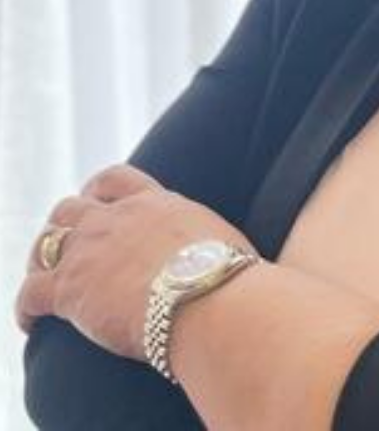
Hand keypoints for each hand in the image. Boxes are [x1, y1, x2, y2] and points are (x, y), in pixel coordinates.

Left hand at [16, 164, 252, 360]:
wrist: (210, 300)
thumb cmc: (229, 279)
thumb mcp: (221, 241)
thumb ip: (206, 240)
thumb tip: (229, 256)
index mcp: (156, 203)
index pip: (114, 178)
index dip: (96, 191)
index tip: (94, 203)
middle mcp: (117, 218)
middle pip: (70, 207)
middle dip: (64, 226)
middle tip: (66, 248)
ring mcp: (90, 250)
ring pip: (45, 242)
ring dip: (39, 260)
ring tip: (43, 282)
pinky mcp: (69, 289)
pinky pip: (29, 293)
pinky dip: (25, 308)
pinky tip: (31, 324)